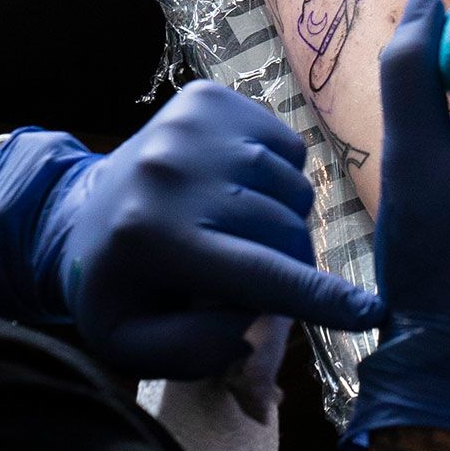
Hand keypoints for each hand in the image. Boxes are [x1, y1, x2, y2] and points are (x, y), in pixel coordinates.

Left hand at [0, 83, 379, 378]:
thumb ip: (195, 352)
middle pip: (286, 229)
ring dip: (282, 219)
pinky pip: (286, 145)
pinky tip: (236, 190)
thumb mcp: (133, 344)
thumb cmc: (118, 288)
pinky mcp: (206, 98)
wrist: (79, 214)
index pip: (259, 273)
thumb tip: (247, 329)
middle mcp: (173, 171)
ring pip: (294, 187)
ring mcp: (192, 125)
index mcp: (154, 239)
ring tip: (239, 231)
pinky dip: (276, 175)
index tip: (371, 312)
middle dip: (288, 263)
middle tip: (256, 276)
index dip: (320, 298)